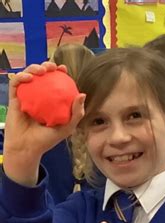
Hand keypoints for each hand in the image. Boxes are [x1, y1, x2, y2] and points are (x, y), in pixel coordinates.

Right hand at [3, 62, 84, 186]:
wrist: (27, 147)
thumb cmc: (47, 140)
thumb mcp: (67, 127)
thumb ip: (76, 113)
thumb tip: (82, 94)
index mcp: (51, 101)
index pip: (55, 83)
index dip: (60, 73)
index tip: (64, 69)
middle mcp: (39, 97)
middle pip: (42, 76)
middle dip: (47, 66)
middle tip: (52, 66)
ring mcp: (26, 96)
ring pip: (28, 76)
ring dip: (33, 68)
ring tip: (41, 70)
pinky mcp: (14, 98)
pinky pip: (16, 84)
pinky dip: (21, 77)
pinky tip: (28, 78)